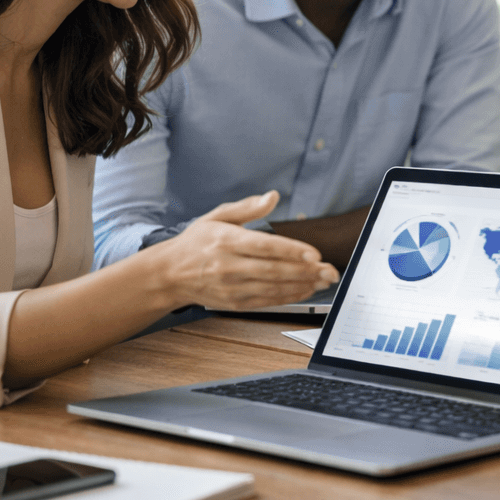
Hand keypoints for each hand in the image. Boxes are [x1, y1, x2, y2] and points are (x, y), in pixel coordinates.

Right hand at [143, 191, 338, 309]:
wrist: (169, 274)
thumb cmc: (196, 242)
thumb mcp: (216, 216)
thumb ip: (247, 208)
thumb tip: (272, 196)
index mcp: (226, 241)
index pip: (264, 246)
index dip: (291, 251)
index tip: (315, 253)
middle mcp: (229, 266)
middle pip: (274, 270)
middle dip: (306, 271)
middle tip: (330, 270)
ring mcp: (232, 287)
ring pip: (273, 288)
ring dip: (303, 285)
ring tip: (325, 281)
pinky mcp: (235, 303)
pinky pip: (267, 302)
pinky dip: (289, 297)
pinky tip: (307, 290)